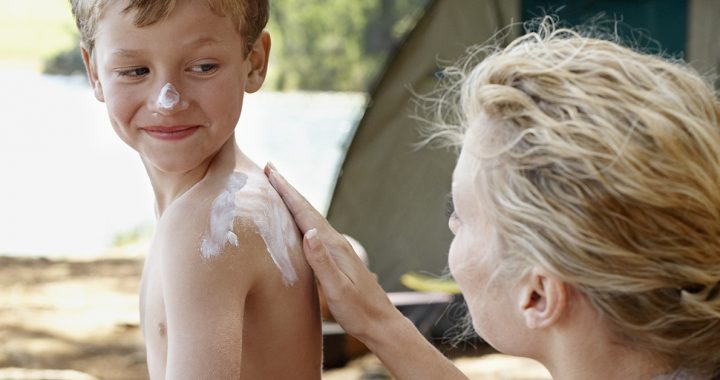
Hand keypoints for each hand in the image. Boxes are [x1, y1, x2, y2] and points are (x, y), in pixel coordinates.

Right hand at [264, 163, 400, 342]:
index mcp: (334, 246)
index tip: (271, 171)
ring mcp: (337, 249)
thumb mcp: (338, 289)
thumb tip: (309, 232)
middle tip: (269, 168)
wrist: (381, 324)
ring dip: (293, 202)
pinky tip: (297, 223)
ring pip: (310, 219)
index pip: (305, 213)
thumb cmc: (358, 311)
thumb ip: (323, 262)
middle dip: (287, 189)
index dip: (287, 192)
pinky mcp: (337, 258)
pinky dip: (301, 219)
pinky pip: (313, 231)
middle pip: (307, 209)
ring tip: (277, 189)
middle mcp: (336, 242)